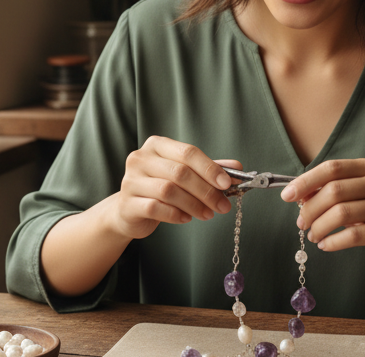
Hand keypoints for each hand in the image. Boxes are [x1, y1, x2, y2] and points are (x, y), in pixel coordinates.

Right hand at [111, 136, 240, 239]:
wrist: (129, 210)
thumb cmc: (160, 188)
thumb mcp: (185, 175)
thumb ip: (209, 169)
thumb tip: (237, 167)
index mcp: (157, 145)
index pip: (188, 152)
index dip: (210, 168)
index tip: (228, 183)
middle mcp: (141, 158)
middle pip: (180, 172)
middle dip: (206, 191)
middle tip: (223, 205)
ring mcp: (131, 180)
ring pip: (168, 191)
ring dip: (194, 204)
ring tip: (207, 214)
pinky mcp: (126, 203)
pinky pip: (156, 208)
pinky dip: (175, 214)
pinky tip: (187, 218)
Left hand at [281, 158, 364, 267]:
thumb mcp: (358, 195)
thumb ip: (332, 190)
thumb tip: (298, 195)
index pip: (332, 168)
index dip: (306, 181)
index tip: (287, 195)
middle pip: (335, 191)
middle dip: (310, 208)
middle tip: (301, 222)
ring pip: (342, 214)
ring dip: (319, 227)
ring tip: (313, 235)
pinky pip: (353, 236)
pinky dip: (333, 241)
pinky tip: (325, 245)